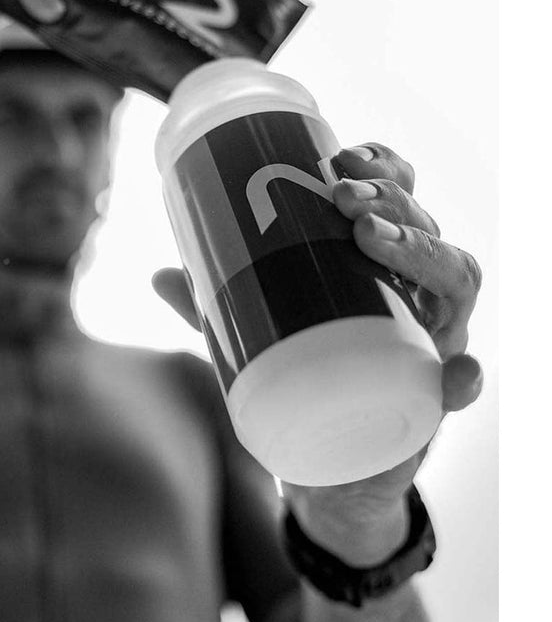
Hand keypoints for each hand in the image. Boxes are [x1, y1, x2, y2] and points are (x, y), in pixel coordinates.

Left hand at [153, 142, 482, 563]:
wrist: (326, 465)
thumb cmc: (299, 381)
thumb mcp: (254, 336)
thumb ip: (213, 309)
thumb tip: (158, 274)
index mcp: (381, 267)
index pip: (401, 200)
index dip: (384, 168)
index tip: (342, 155)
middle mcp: (417, 294)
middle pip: (426, 228)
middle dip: (390, 199)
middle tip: (341, 196)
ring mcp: (433, 343)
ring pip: (455, 283)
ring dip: (421, 251)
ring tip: (371, 237)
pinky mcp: (432, 401)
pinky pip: (460, 387)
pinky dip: (463, 378)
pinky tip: (453, 371)